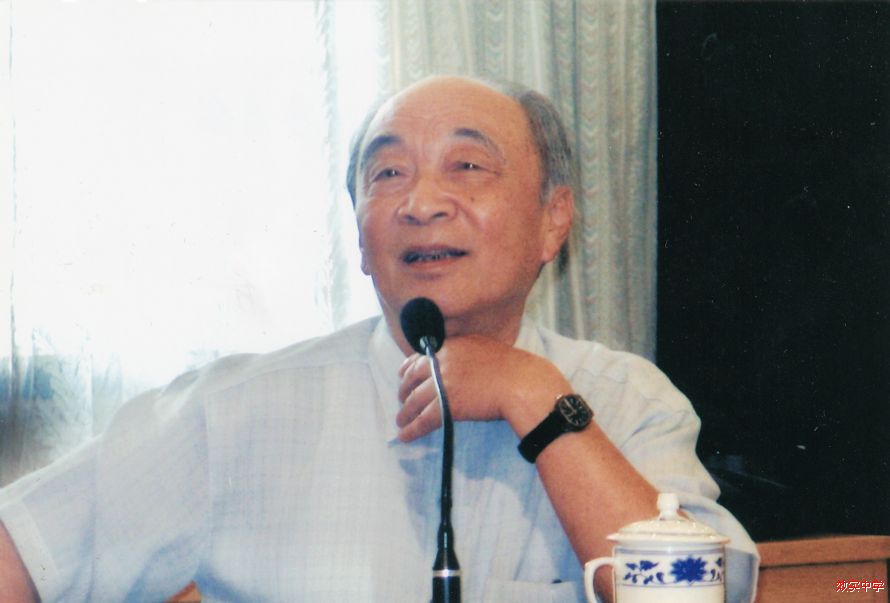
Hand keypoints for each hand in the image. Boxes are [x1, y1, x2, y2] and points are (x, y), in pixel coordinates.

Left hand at [395, 334, 571, 441]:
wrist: (523, 384)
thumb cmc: (514, 368)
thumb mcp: (485, 348)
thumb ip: (467, 352)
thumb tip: (460, 363)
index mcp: (452, 346)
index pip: (421, 356)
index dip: (408, 368)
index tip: (403, 375)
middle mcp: (443, 362)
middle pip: (413, 377)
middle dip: (404, 391)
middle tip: (401, 400)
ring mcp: (444, 383)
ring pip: (415, 400)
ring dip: (405, 413)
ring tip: (400, 422)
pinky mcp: (448, 405)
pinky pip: (423, 420)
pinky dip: (412, 429)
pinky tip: (405, 436)